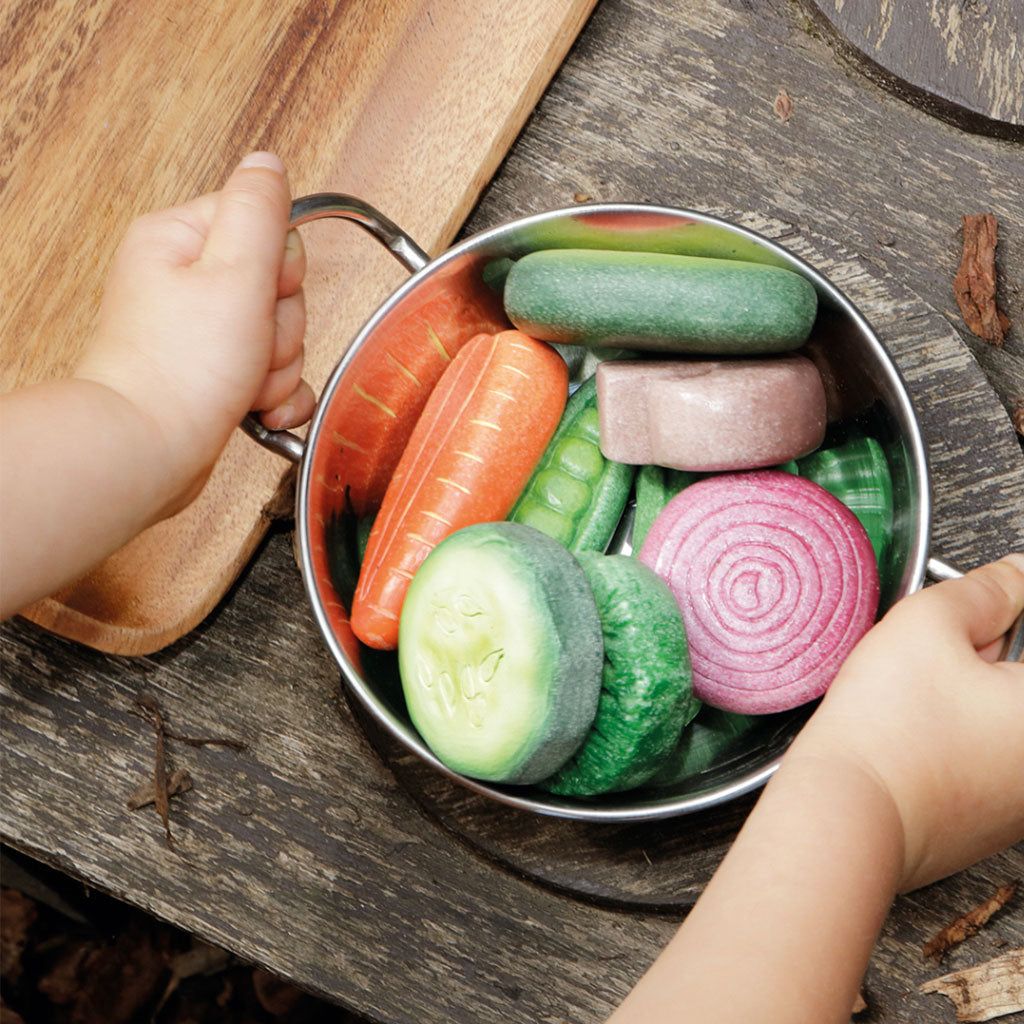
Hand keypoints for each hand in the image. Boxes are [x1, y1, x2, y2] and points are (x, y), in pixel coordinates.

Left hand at [75, 152, 315, 514]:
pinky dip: (276, 396)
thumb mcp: (235, 271)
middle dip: (280, 328)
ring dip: (278, 368)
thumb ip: (260, 210)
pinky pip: (272, 375)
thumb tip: (269, 164)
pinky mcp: (212, 375)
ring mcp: (199, 332)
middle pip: (279, 287)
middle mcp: (186, 282)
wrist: (147, 452)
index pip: (266, 226)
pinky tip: (259, 409)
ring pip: (280, 336)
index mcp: (181, 241)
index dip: (280, 268)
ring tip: (243, 384)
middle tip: (248, 346)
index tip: (260, 293)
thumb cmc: (180, 371)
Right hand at [790, 553, 1023, 891]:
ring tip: (917, 693)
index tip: (979, 611)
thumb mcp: (928, 624)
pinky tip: (913, 732)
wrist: (847, 813)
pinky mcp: (990, 821)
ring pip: (1004, 717)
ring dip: (972, 693)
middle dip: (988, 652)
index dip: (1005, 616)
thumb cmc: (886, 730)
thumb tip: (1017, 575)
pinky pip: (985, 756)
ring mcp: (1023, 800)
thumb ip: (986, 588)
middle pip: (1020, 677)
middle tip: (942, 650)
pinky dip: (956, 735)